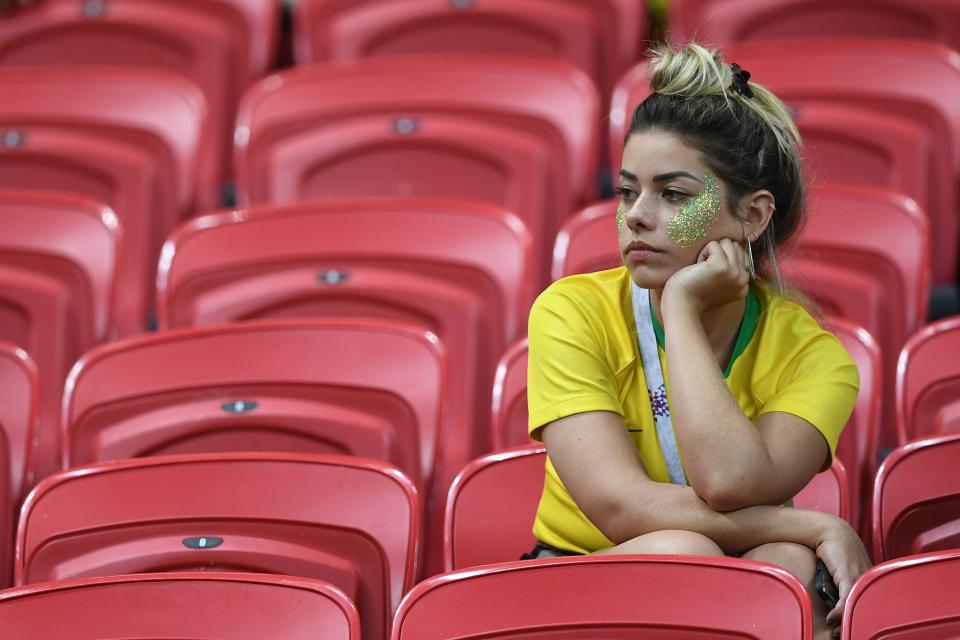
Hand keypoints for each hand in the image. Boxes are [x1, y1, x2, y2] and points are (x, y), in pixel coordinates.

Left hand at [662, 238, 750, 316]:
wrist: (682, 306)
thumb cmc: (694, 294)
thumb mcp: (720, 285)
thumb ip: (730, 271)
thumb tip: (733, 246)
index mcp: (744, 284)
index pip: (742, 255)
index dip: (723, 258)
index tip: (711, 275)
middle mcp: (743, 278)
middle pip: (735, 246)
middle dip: (718, 252)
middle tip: (705, 270)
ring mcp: (734, 271)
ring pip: (727, 242)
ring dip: (710, 251)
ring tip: (702, 268)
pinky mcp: (721, 265)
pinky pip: (713, 245)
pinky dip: (702, 253)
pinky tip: (697, 268)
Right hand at [815, 518, 871, 634]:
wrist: (830, 530)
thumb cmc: (837, 549)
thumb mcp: (844, 570)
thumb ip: (846, 586)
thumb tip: (840, 605)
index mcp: (870, 581)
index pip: (871, 606)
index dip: (862, 620)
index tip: (851, 629)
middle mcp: (868, 581)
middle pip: (867, 610)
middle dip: (855, 625)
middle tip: (843, 634)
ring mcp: (860, 578)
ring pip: (857, 608)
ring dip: (846, 622)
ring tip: (838, 631)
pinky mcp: (848, 575)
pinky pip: (847, 599)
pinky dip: (839, 612)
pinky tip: (833, 618)